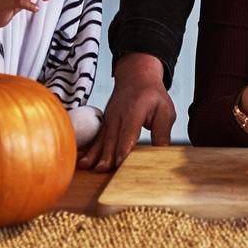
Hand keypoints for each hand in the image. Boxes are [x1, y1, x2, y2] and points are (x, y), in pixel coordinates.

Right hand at [81, 53, 175, 170]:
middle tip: (102, 170)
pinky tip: (82, 160)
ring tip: (87, 166)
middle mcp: (118, 116)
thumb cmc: (152, 95)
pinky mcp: (105, 123)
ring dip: (94, 154)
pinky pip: (97, 138)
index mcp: (134, 112)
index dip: (123, 147)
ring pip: (102, 139)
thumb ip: (162, 133)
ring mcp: (109, 119)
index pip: (128, 132)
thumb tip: (162, 153)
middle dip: (106, 155)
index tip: (119, 162)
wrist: (137, 77)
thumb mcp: (165, 111)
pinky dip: (89, 149)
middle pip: (112, 138)